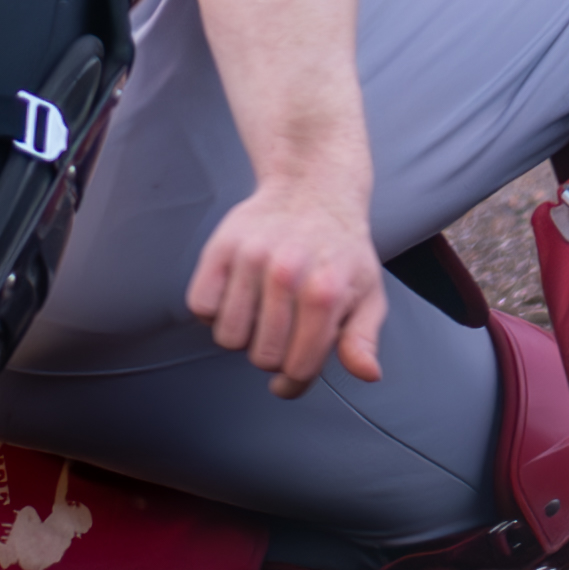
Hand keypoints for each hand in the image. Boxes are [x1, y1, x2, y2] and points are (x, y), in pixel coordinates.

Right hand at [187, 173, 386, 399]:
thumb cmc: (341, 250)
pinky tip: (239, 293)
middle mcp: (286, 274)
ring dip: (243, 333)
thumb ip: (363, 339)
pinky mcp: (221, 247)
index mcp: (325, 291)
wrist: (314, 188)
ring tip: (262, 309)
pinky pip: (201, 308)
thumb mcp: (367, 293)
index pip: (298, 369)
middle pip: (261, 357)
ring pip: (227, 338)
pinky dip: (214, 309)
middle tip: (284, 328)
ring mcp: (250, 258)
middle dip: (272, 353)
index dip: (295, 381)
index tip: (292, 374)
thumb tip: (368, 373)